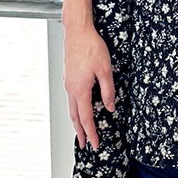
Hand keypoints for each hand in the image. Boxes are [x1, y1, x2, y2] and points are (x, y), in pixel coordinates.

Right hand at [64, 25, 114, 148]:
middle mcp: (71, 89)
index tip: (95, 144)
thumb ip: (108, 91)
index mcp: (80, 90)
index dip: (91, 132)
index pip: (86, 118)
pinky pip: (71, 99)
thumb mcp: (106, 70)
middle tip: (85, 145)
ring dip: (77, 122)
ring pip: (72, 108)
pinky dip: (75, 109)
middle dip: (80, 132)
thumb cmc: (91, 47)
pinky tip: (80, 109)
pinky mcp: (69, 77)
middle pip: (75, 116)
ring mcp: (68, 83)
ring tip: (81, 131)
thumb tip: (110, 108)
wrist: (77, 32)